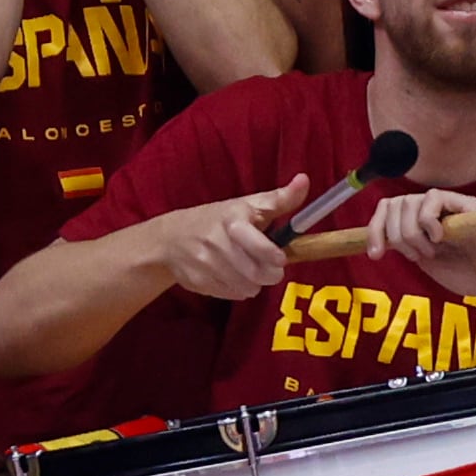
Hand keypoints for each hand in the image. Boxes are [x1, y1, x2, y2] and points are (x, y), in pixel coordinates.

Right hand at [157, 178, 311, 299]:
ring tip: (250, 270)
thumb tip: (305, 180)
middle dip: (269, 274)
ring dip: (255, 283)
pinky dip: (239, 290)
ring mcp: (206, 264)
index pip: (259, 246)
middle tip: (270, 268)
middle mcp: (216, 242)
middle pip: (256, 273)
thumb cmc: (216, 219)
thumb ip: (279, 198)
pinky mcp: (199, 283)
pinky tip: (234, 277)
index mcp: (232, 220)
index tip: (281, 259)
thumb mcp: (246, 204)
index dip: (274, 257)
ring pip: (246, 287)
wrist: (170, 238)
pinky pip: (232, 295)